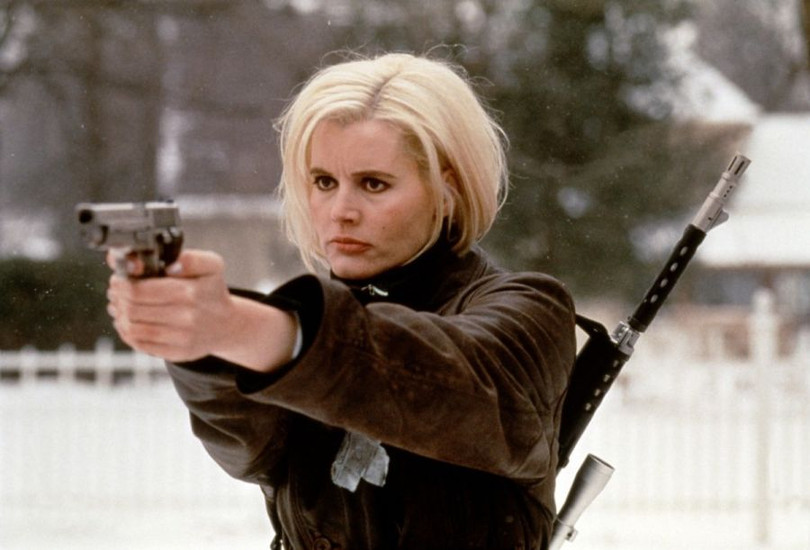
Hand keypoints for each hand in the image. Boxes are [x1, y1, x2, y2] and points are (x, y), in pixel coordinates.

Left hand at [106, 249, 298, 369]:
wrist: (226, 324)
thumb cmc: (211, 291)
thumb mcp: (210, 265)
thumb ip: (188, 258)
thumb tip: (168, 265)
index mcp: (190, 292)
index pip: (139, 290)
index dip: (122, 284)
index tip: (119, 278)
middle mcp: (186, 317)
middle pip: (132, 308)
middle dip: (117, 297)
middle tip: (115, 290)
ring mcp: (182, 338)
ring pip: (132, 328)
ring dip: (119, 315)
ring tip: (119, 306)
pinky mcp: (177, 353)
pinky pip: (140, 344)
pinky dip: (127, 332)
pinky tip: (128, 322)